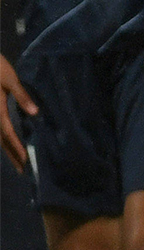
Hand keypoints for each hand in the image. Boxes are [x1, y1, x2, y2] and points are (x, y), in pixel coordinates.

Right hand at [0, 53, 37, 171]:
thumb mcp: (11, 79)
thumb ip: (22, 96)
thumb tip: (35, 113)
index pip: (8, 133)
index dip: (16, 148)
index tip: (25, 161)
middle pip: (0, 139)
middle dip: (11, 154)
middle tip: (22, 170)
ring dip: (6, 148)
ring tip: (17, 162)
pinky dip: (1, 139)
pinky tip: (7, 144)